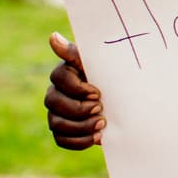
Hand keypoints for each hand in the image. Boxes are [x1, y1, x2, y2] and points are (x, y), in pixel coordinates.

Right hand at [45, 32, 104, 149]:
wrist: (124, 101)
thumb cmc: (111, 77)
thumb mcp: (100, 63)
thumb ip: (76, 53)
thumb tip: (53, 36)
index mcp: (65, 73)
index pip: (59, 77)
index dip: (77, 87)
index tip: (97, 92)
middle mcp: (56, 92)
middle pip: (54, 102)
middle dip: (78, 109)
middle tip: (100, 109)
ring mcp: (56, 113)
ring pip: (56, 123)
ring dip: (80, 126)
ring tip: (102, 125)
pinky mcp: (63, 130)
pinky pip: (61, 139)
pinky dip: (79, 141)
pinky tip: (97, 137)